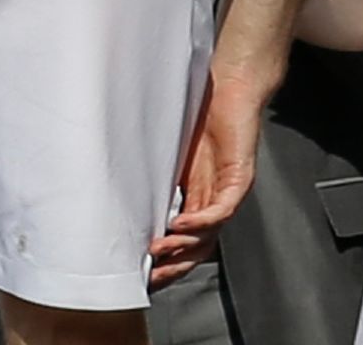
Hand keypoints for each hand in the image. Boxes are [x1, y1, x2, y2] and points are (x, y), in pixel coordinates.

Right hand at [157, 68, 271, 287]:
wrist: (231, 86)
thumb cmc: (201, 116)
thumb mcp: (170, 156)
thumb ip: (156, 180)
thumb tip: (123, 199)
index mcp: (197, 200)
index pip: (183, 243)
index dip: (164, 261)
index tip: (140, 273)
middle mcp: (214, 202)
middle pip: (197, 249)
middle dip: (172, 266)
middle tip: (148, 276)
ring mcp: (229, 193)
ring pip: (209, 236)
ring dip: (182, 247)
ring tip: (158, 249)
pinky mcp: (240, 179)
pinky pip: (221, 210)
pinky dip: (200, 221)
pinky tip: (179, 224)